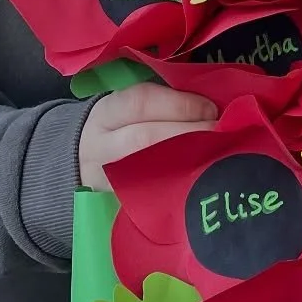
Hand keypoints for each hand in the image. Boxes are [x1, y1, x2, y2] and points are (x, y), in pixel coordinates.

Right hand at [78, 85, 217, 191]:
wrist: (80, 160)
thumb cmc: (120, 126)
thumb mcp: (128, 108)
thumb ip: (163, 103)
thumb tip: (211, 104)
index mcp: (107, 112)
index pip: (140, 102)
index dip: (180, 104)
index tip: (210, 108)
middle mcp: (103, 144)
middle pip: (145, 138)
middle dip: (188, 133)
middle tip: (220, 133)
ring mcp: (109, 177)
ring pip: (147, 169)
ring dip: (187, 160)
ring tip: (216, 154)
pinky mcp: (120, 200)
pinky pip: (151, 195)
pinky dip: (180, 185)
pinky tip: (202, 178)